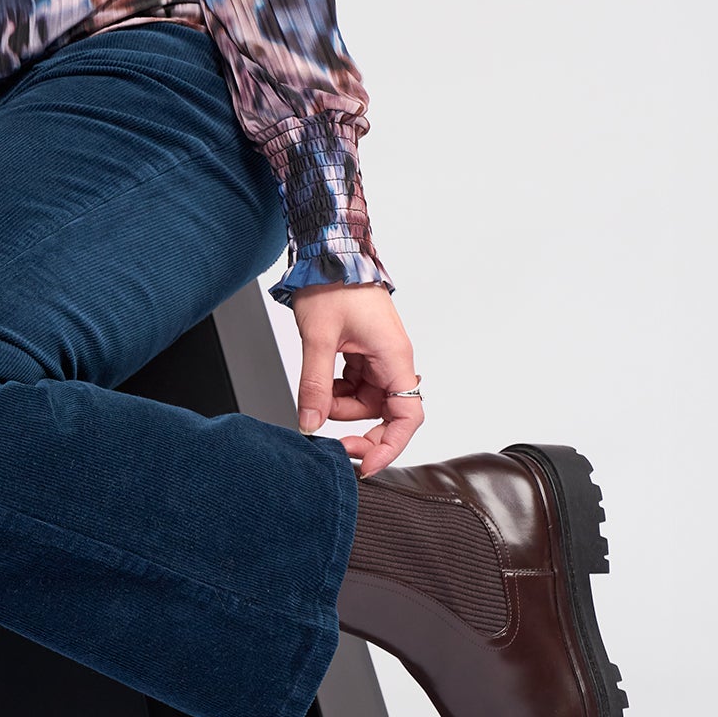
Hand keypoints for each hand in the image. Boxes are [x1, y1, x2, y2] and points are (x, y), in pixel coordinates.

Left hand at [287, 281, 421, 478]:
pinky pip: (355, 384)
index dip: (390, 445)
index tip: (366, 464)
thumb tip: (309, 422)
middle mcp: (393, 359)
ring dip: (339, 405)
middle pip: (384, 412)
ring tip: (314, 393)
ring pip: (365, 400)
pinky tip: (319, 381)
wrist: (327, 252)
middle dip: (357, 428)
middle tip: (325, 435)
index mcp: (394, 356)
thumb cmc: (332, 283)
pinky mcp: (364, 353)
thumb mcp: (318, 337)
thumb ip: (314, 384)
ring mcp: (379, 356)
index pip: (408, 416)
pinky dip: (335, 390)